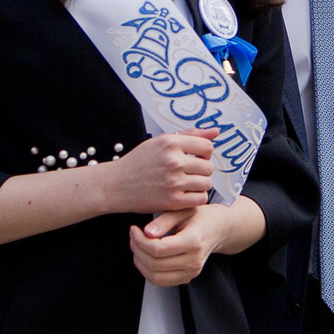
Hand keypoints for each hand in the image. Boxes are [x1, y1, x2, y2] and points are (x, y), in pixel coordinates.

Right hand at [104, 129, 219, 215]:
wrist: (116, 185)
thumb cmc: (139, 162)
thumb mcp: (160, 142)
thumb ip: (190, 135)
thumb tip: (216, 132)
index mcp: (170, 143)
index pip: (207, 146)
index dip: (204, 153)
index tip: (195, 158)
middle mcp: (173, 161)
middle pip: (208, 167)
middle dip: (202, 170)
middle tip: (189, 173)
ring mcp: (173, 182)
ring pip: (206, 184)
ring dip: (200, 185)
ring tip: (187, 183)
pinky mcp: (172, 200)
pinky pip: (200, 199)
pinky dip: (196, 198)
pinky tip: (185, 194)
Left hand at [129, 196, 262, 285]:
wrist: (218, 229)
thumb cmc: (200, 217)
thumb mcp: (183, 211)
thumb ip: (164, 221)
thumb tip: (146, 232)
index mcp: (193, 242)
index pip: (158, 249)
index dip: (140, 241)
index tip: (134, 230)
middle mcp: (194, 260)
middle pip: (154, 264)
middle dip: (137, 250)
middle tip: (133, 236)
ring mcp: (191, 272)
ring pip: (155, 276)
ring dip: (140, 262)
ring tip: (137, 246)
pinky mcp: (187, 277)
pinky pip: (161, 281)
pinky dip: (148, 271)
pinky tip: (145, 257)